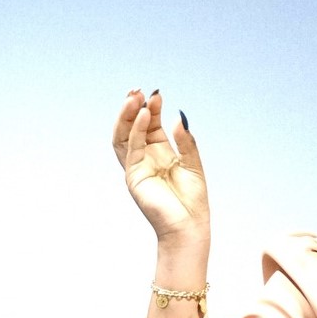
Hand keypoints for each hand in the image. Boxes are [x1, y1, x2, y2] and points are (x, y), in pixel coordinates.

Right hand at [111, 89, 208, 247]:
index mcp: (161, 154)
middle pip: (133, 127)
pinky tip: (142, 115)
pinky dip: (134, 131)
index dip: (152, 109)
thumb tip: (180, 116)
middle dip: (134, 107)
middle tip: (139, 90)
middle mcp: (145, 158)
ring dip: (126, 116)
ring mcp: (137, 167)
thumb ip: (186, 142)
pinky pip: (130, 149)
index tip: (157, 94)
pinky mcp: (134, 176)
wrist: (188, 227)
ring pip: (123, 135)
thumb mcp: (193, 164)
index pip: (150, 125)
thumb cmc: (193, 201)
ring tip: (134, 97)